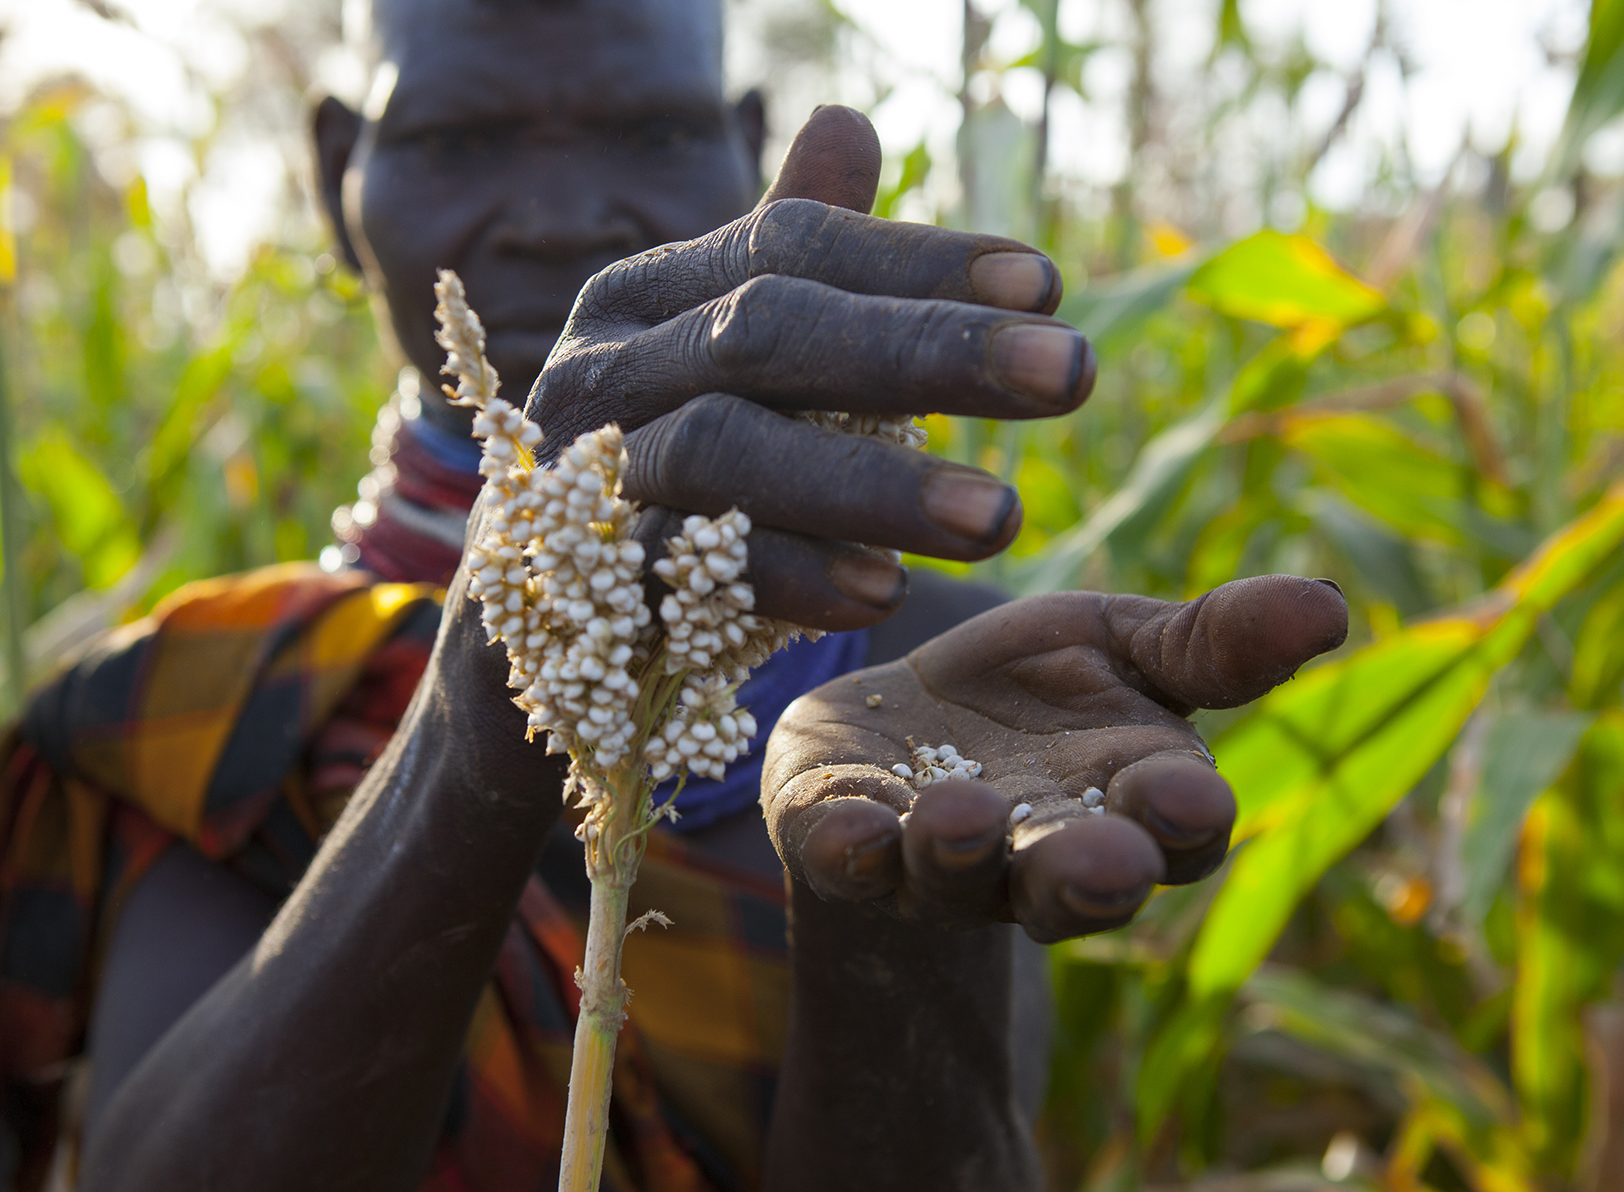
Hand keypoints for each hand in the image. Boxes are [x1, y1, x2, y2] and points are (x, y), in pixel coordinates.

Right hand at [523, 107, 1095, 631]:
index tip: (1050, 286)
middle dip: (926, 351)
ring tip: (1003, 516)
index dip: (920, 260)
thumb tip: (852, 120)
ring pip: (725, 450)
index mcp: (650, 296)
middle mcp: (604, 365)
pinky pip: (682, 573)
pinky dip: (787, 578)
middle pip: (766, 331)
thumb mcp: (737, 371)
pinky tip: (883, 592)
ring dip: (871, 482)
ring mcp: (580, 474)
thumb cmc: (676, 488)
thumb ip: (793, 266)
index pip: (790, 245)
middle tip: (1073, 374)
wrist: (550, 641)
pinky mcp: (575, 586)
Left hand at [761, 577, 1348, 942]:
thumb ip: (1213, 642)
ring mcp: (934, 866)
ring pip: (954, 883)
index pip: (1171, 829)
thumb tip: (1330, 607)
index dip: (1180, 820)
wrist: (898, 713)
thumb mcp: (1124, 641)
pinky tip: (851, 831)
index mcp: (1126, 804)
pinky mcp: (840, 844)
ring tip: (961, 820)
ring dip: (961, 858)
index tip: (1192, 799)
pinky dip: (849, 851)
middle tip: (1107, 867)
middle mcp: (1036, 857)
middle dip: (1087, 877)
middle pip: (1071, 887)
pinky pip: (844, 863)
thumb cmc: (1035, 684)